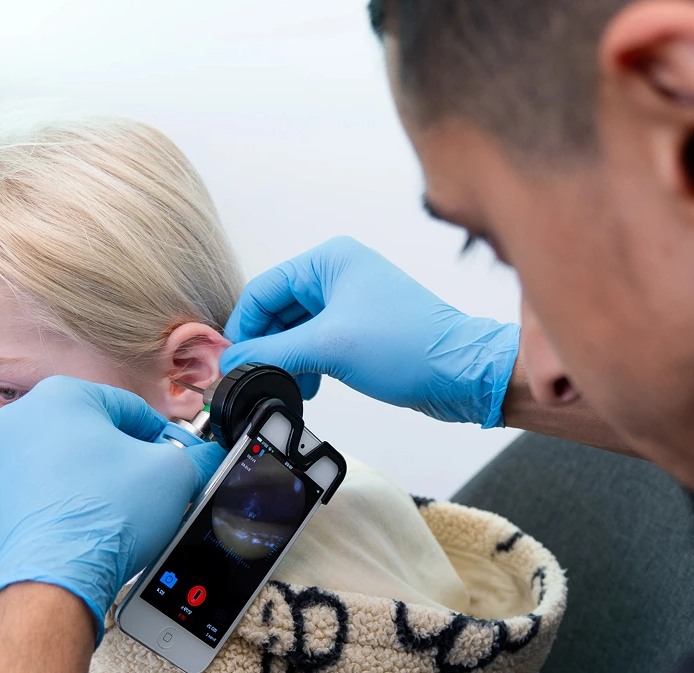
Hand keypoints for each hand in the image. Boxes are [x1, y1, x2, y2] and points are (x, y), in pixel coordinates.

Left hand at [0, 376, 225, 642]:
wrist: (52, 581)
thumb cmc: (102, 518)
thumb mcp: (175, 475)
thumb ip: (198, 457)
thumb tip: (207, 458)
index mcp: (61, 396)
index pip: (134, 409)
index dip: (166, 439)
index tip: (179, 462)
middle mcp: (21, 420)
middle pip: (100, 435)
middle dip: (132, 462)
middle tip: (155, 489)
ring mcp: (1, 462)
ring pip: (73, 464)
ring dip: (104, 483)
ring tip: (126, 513)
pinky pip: (49, 493)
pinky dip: (75, 505)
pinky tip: (96, 527)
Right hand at [222, 236, 519, 426]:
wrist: (463, 374)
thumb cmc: (407, 347)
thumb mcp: (329, 347)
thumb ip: (273, 351)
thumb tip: (230, 362)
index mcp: (329, 261)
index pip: (263, 290)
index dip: (243, 328)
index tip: (230, 364)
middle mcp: (337, 276)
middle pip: (277, 311)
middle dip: (265, 347)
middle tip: (253, 381)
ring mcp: (350, 304)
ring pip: (296, 332)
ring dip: (286, 361)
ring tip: (286, 388)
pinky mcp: (361, 332)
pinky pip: (317, 346)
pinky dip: (307, 367)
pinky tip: (309, 390)